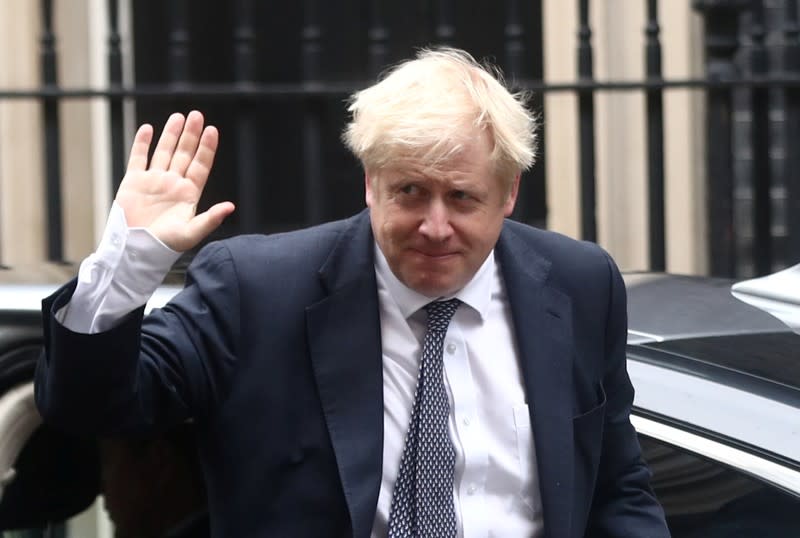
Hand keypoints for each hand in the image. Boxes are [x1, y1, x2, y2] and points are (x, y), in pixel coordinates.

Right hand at [114, 110, 234, 251]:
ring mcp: (154, 181)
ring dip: (171, 134)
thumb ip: (211, 218)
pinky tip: (148, 129)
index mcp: (189, 194)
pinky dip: (142, 143)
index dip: (207, 148)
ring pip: (164, 152)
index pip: (201, 165)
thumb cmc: (166, 245)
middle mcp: (173, 184)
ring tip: (179, 117)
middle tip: (197, 115)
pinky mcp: (134, 182)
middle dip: (191, 135)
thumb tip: (230, 207)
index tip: (212, 131)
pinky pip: (139, 158)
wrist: (136, 250)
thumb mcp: (192, 232)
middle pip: (184, 154)